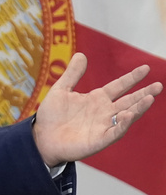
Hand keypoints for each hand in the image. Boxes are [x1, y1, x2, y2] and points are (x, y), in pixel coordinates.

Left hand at [33, 53, 161, 166]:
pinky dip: (122, 124)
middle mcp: (104, 112)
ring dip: (138, 108)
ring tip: (150, 98)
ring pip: (126, 116)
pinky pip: (114, 132)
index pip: (119, 86)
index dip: (132, 78)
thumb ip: (72, 74)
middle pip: (128, 101)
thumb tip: (80, 54)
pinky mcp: (99, 140)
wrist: (41, 137)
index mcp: (97, 99)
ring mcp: (103, 126)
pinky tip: (127, 115)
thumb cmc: (51, 116)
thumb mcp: (60, 90)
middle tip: (159, 85)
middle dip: (144, 93)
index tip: (146, 68)